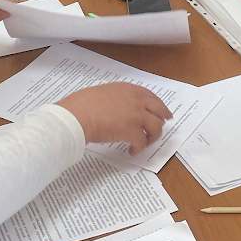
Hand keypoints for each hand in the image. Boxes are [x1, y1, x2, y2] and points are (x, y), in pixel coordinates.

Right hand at [57, 83, 172, 154]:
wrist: (78, 115)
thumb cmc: (83, 104)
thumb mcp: (103, 93)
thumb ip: (116, 98)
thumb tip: (118, 108)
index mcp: (128, 89)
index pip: (150, 96)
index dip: (159, 105)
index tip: (163, 112)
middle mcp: (136, 100)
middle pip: (159, 110)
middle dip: (162, 119)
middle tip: (162, 127)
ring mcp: (136, 115)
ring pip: (156, 127)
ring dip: (152, 136)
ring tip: (145, 142)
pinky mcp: (132, 131)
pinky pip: (143, 142)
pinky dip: (139, 148)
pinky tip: (132, 151)